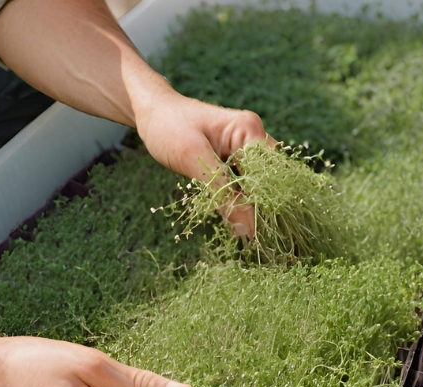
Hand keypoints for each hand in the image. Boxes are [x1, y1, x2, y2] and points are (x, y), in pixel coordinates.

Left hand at [136, 92, 274, 237]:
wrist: (151, 112)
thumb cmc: (167, 126)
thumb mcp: (191, 158)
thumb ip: (220, 192)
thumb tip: (247, 229)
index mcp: (249, 130)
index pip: (271, 173)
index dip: (269, 203)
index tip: (262, 233)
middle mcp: (253, 138)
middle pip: (269, 181)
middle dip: (263, 209)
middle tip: (255, 239)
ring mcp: (245, 150)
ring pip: (257, 186)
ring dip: (250, 207)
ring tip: (248, 235)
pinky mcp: (233, 160)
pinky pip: (243, 185)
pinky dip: (238, 202)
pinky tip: (236, 221)